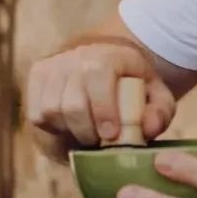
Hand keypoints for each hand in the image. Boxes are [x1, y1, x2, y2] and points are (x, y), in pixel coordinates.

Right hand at [25, 38, 175, 161]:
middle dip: (86, 131)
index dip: (103, 109)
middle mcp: (74, 56)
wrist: (106, 58)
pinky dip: (52, 130)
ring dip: (68, 132)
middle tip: (100, 143)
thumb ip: (160, 111)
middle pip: (70, 103)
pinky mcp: (36, 77)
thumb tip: (147, 129)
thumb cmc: (133, 83)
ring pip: (49, 111)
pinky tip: (70, 130)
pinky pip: (36, 115)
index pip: (96, 76)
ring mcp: (51, 65)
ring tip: (86, 136)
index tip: (112, 134)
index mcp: (107, 54)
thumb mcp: (156, 94)